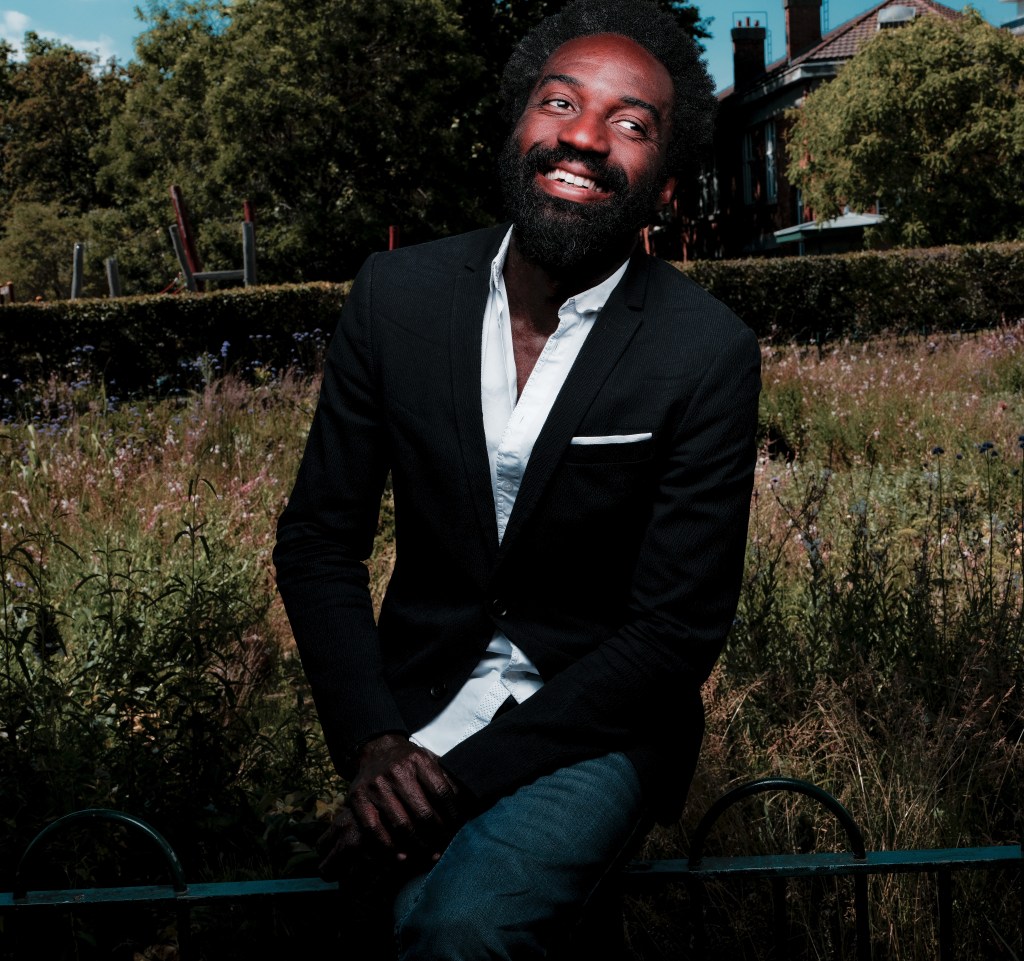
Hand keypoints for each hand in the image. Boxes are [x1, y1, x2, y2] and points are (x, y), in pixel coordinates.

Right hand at [318, 734, 462, 879]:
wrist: (375, 748)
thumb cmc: (408, 761)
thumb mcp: (429, 760)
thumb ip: (446, 778)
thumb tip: (470, 804)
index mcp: (419, 761)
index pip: (442, 793)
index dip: (453, 816)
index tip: (458, 831)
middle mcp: (397, 771)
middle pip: (423, 813)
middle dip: (437, 836)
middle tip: (444, 849)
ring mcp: (377, 785)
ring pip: (401, 824)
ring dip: (417, 846)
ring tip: (428, 856)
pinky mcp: (358, 798)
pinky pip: (374, 829)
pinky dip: (389, 847)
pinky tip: (402, 857)